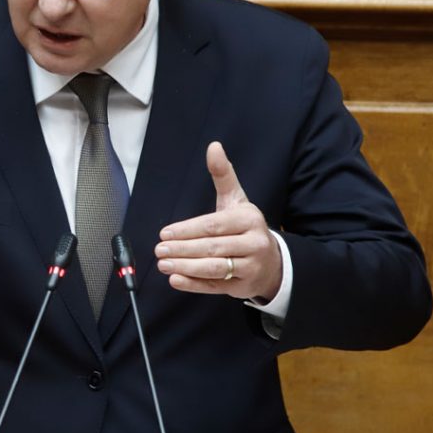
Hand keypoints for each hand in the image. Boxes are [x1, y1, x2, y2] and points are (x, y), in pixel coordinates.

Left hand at [155, 141, 281, 300]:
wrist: (273, 260)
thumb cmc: (246, 226)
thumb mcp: (237, 199)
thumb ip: (223, 174)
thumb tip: (213, 146)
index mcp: (249, 219)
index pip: (214, 225)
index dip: (187, 230)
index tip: (165, 233)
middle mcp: (254, 243)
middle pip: (212, 247)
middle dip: (183, 249)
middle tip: (159, 249)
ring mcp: (250, 267)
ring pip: (214, 269)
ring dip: (186, 267)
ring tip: (163, 264)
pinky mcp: (242, 287)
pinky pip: (215, 286)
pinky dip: (194, 285)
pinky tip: (176, 280)